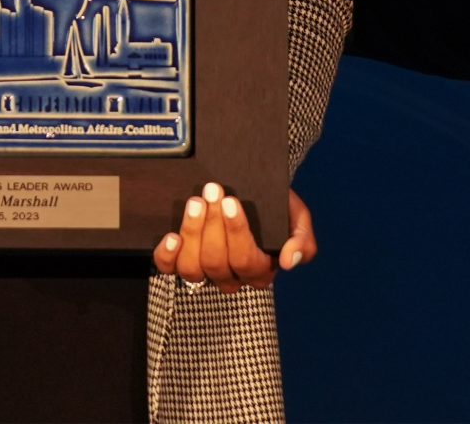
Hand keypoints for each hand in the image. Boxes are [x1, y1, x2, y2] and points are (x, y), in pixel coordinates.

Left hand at [154, 184, 314, 292]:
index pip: (246, 261)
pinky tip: (172, 236)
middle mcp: (232, 277)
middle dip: (212, 225)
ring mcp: (205, 272)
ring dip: (192, 233)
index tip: (231, 201)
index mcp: (260, 270)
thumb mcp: (297, 218)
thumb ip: (302, 240)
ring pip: (193, 268)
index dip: (236, 232)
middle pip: (217, 263)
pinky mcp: (181, 262)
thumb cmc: (275, 206)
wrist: (253, 190)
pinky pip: (169, 269)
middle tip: (212, 191)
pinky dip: (167, 255)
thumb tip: (289, 261)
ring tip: (195, 203)